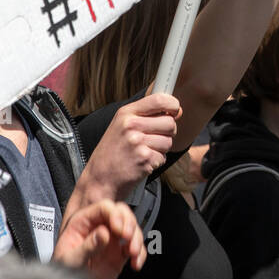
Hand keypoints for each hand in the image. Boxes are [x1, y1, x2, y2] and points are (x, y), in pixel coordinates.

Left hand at [54, 200, 144, 278]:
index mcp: (84, 223)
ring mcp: (111, 240)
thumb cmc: (63, 271)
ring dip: (137, 239)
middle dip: (129, 223)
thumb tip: (103, 233)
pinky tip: (136, 262)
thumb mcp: (71, 259)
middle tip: (128, 236)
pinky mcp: (120, 254)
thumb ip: (87, 246)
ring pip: (131, 229)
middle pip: (121, 214)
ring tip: (133, 252)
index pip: (103, 208)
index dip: (114, 214)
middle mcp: (99, 228)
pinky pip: (135, 248)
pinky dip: (140, 254)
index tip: (118, 228)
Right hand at [69, 93, 180, 212]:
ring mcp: (137, 142)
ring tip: (144, 152)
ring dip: (161, 149)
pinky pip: (163, 157)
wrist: (100, 178)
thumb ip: (147, 115)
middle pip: (169, 122)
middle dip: (167, 132)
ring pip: (169, 141)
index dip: (172, 105)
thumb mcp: (122, 126)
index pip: (159, 99)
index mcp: (126, 113)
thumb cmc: (113, 152)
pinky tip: (142, 162)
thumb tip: (178, 111)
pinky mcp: (144, 159)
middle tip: (153, 139)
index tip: (173, 111)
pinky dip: (156, 161)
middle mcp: (131, 125)